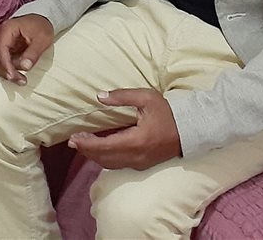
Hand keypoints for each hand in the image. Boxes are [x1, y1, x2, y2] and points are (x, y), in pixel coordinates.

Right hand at [0, 14, 53, 84]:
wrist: (41, 20)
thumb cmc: (41, 27)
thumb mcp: (42, 39)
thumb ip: (33, 53)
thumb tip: (25, 67)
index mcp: (7, 28)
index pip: (1, 49)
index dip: (6, 65)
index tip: (13, 76)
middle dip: (6, 71)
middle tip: (21, 81)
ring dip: (6, 72)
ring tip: (21, 80)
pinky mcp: (0, 47)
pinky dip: (6, 70)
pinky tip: (17, 75)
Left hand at [67, 89, 181, 169]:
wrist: (190, 130)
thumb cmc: (168, 112)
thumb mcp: (146, 98)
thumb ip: (122, 96)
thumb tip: (99, 96)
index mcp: (136, 141)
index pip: (104, 146)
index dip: (86, 144)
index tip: (73, 138)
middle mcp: (136, 156)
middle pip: (104, 158)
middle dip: (86, 150)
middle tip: (73, 141)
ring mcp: (140, 163)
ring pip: (110, 164)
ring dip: (94, 156)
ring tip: (82, 145)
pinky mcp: (142, 165)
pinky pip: (118, 164)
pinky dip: (105, 158)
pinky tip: (100, 150)